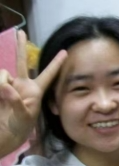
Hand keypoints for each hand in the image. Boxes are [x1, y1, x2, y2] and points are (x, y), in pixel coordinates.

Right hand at [0, 31, 66, 157]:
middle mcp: (22, 84)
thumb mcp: (23, 116)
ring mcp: (9, 85)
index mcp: (35, 90)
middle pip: (22, 62)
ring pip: (3, 74)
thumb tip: (5, 85)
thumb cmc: (20, 127)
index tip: (65, 52)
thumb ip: (15, 100)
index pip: (48, 74)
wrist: (5, 133)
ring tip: (3, 99)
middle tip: (20, 32)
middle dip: (20, 46)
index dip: (56, 63)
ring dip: (1, 83)